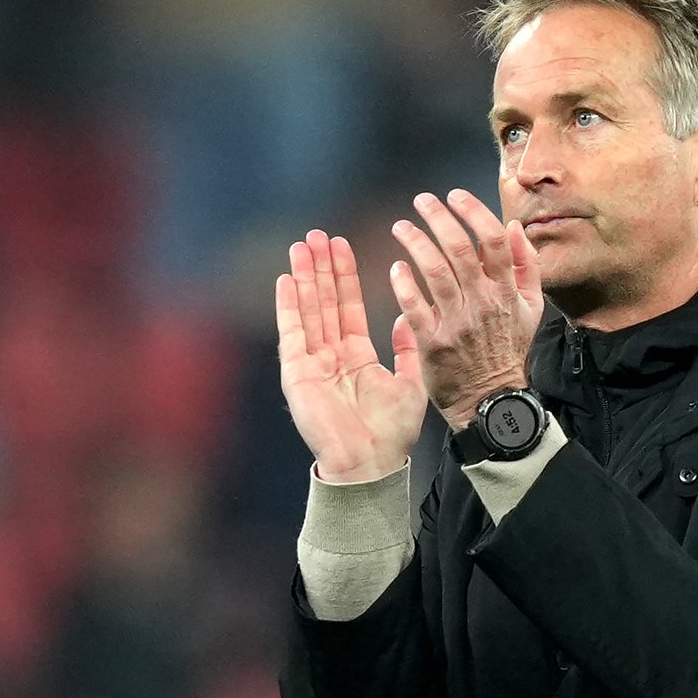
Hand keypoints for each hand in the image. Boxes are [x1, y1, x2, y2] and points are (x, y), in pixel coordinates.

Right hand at [276, 230, 427, 482]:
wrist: (370, 463)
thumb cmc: (392, 433)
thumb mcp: (410, 384)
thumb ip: (407, 349)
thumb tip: (409, 317)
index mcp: (358, 357)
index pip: (350, 307)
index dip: (346, 276)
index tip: (344, 245)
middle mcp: (332, 356)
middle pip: (326, 302)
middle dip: (322, 268)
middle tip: (319, 234)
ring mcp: (312, 363)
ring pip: (308, 311)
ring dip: (305, 278)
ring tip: (302, 245)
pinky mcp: (297, 374)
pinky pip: (291, 333)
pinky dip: (288, 306)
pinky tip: (287, 279)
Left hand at [389, 189, 543, 430]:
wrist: (492, 399)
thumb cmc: (508, 351)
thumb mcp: (531, 308)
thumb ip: (528, 266)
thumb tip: (515, 227)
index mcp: (507, 291)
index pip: (493, 240)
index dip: (473, 212)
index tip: (455, 195)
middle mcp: (483, 302)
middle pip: (460, 249)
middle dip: (438, 218)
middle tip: (421, 202)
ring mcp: (457, 322)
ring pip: (435, 271)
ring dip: (416, 242)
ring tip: (401, 226)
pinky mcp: (433, 342)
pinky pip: (414, 306)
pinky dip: (403, 284)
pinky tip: (395, 267)